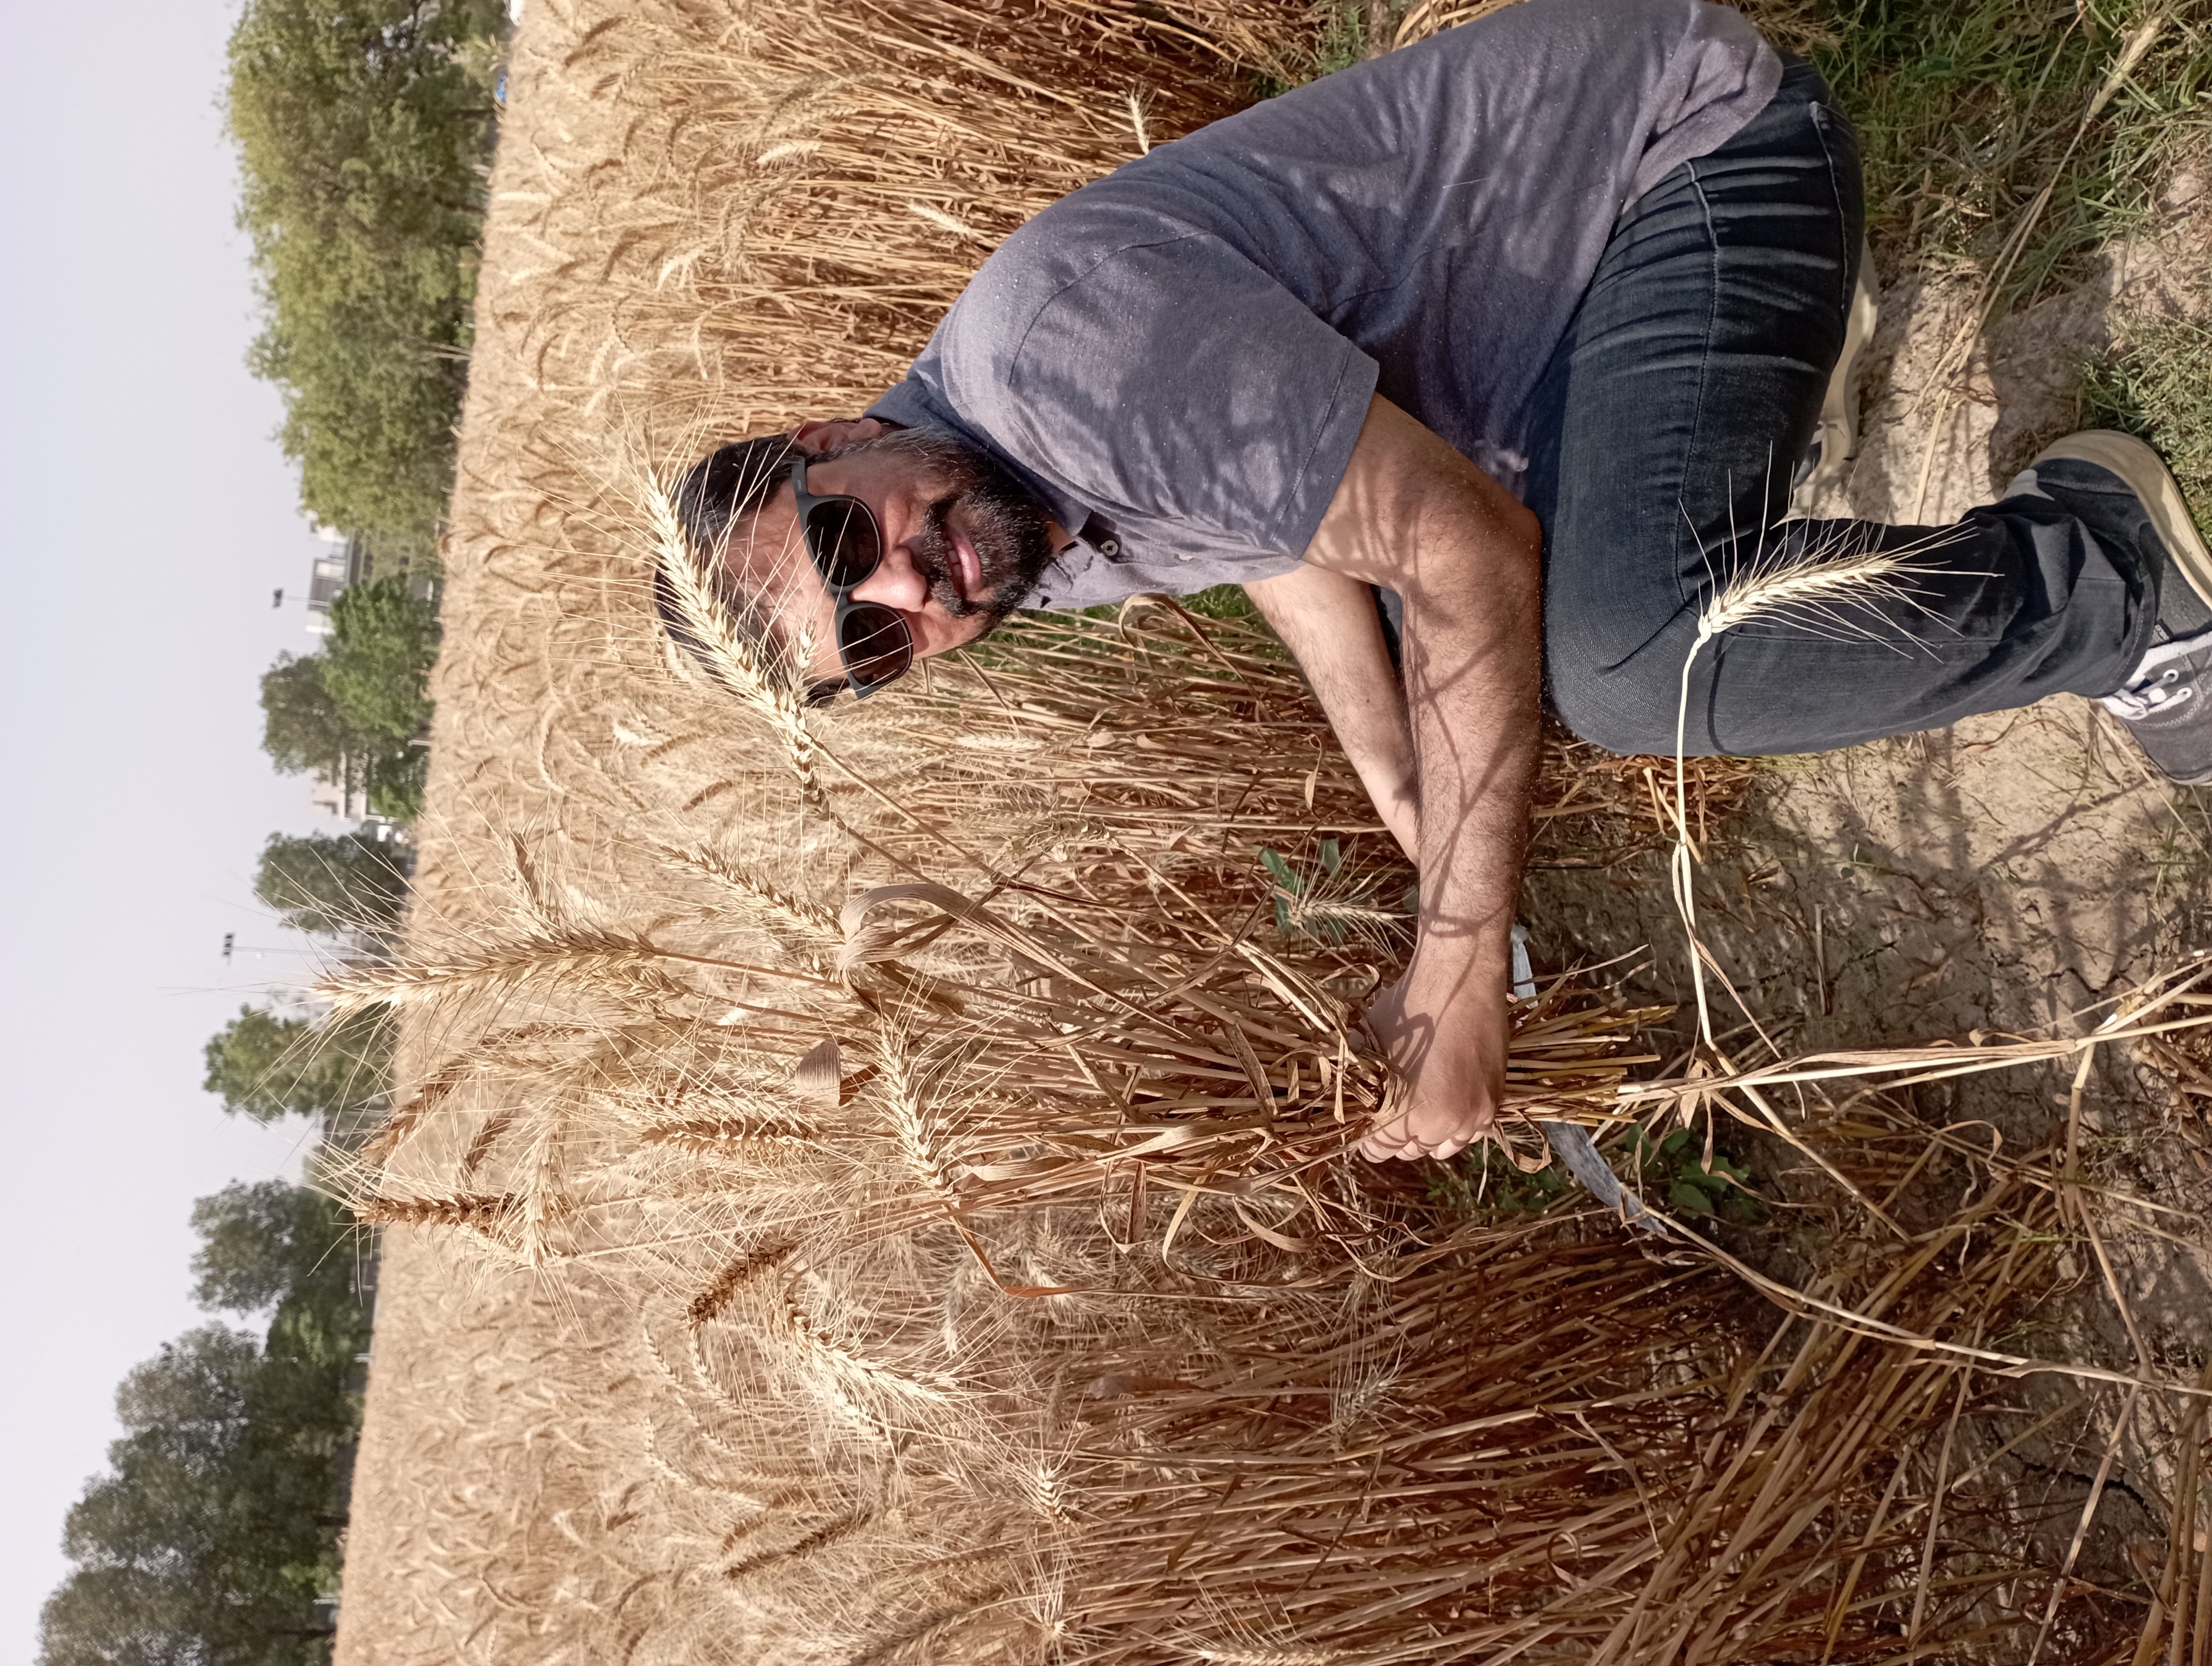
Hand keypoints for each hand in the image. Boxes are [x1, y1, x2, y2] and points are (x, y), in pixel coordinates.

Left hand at [1356, 971, 1506, 1162]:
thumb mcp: (1369, 1044)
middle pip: (1413, 1149)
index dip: (1369, 1139)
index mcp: (1406, 1113)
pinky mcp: (1496, 1100)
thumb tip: (1351, 1104)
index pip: (1380, 1150)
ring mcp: (1474, 1114)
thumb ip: (1361, 1083)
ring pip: (1446, 1145)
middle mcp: (1443, 1123)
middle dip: (1398, 1134)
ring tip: (1420, 1109)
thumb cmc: (1409, 1007)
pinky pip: (1474, 1131)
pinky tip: (1449, 1103)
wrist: (1461, 978)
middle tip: (1391, 1112)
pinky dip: (1460, 1124)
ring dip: (1431, 1134)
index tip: (1366, 1128)